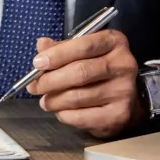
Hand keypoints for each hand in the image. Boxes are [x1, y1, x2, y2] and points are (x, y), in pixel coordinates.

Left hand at [26, 29, 143, 137]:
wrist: (126, 98)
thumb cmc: (98, 69)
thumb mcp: (82, 51)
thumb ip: (61, 48)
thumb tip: (42, 46)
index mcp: (114, 42)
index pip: (83, 46)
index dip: (57, 55)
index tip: (37, 63)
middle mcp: (124, 65)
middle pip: (80, 72)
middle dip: (50, 80)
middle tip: (34, 86)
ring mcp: (124, 91)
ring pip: (78, 97)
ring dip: (54, 100)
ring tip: (45, 100)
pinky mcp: (119, 114)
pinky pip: (82, 117)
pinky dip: (64, 115)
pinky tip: (60, 111)